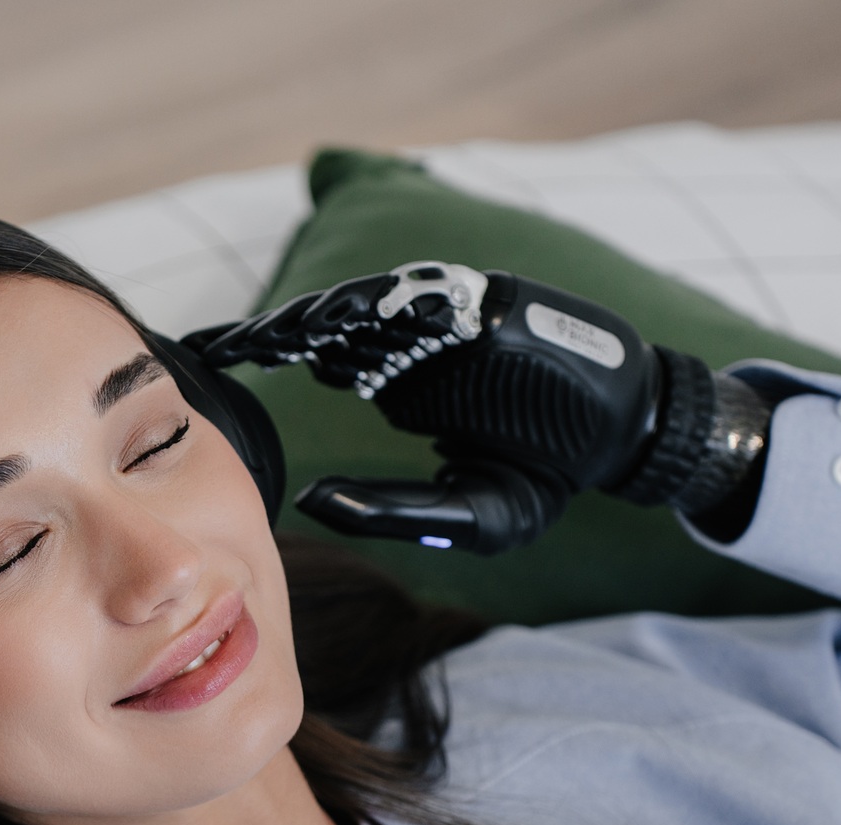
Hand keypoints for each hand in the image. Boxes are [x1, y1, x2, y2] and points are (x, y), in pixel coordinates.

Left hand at [191, 266, 764, 553]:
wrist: (624, 442)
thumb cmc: (543, 477)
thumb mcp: (464, 514)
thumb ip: (390, 511)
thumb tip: (312, 503)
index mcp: (401, 385)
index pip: (322, 356)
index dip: (271, 352)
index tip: (216, 360)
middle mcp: (414, 348)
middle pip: (330, 326)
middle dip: (277, 330)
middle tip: (220, 342)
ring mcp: (447, 324)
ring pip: (369, 307)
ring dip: (319, 316)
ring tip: (271, 332)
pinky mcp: (486, 305)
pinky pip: (426, 295)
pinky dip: (383, 304)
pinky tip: (340, 320)